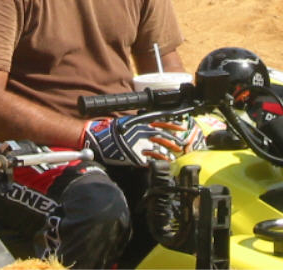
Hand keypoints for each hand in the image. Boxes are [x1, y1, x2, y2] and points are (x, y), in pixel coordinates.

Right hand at [82, 113, 204, 166]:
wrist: (100, 140)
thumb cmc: (113, 131)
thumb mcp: (128, 123)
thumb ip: (140, 125)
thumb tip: (150, 127)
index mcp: (140, 122)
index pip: (161, 122)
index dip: (172, 125)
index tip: (181, 127)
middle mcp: (142, 132)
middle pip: (163, 135)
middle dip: (174, 140)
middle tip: (182, 144)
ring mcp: (140, 144)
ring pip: (159, 146)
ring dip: (169, 150)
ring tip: (176, 153)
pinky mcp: (136, 155)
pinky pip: (151, 157)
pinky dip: (160, 159)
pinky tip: (166, 161)